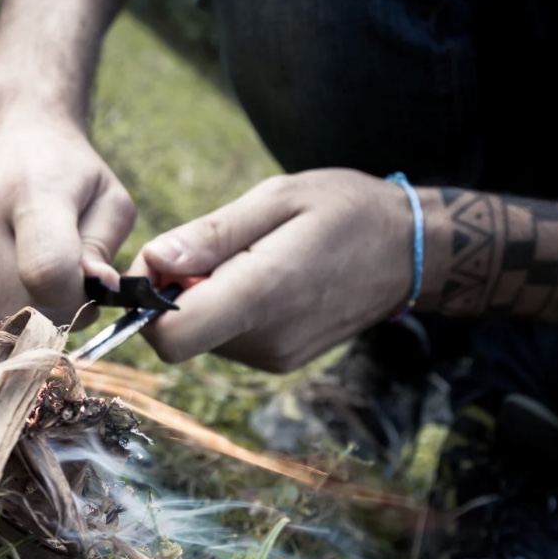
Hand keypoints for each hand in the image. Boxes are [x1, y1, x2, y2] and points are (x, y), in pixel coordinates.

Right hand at [0, 105, 135, 323]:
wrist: (10, 129)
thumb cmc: (69, 173)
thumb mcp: (109, 202)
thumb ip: (103, 251)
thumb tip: (98, 291)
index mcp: (33, 190)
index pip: (46, 273)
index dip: (74, 302)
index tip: (86, 292)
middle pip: (10, 305)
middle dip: (46, 316)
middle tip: (62, 292)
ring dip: (13, 312)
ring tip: (27, 272)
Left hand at [133, 170, 414, 370]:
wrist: (409, 250)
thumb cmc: (344, 210)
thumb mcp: (277, 198)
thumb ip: (211, 234)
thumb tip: (153, 260)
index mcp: (261, 294)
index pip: (170, 336)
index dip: (148, 300)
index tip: (166, 259)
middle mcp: (265, 340)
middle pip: (180, 333)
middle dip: (177, 291)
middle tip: (220, 245)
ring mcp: (274, 357)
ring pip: (202, 335)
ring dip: (207, 296)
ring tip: (252, 256)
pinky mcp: (280, 360)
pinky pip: (228, 337)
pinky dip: (229, 307)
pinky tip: (265, 276)